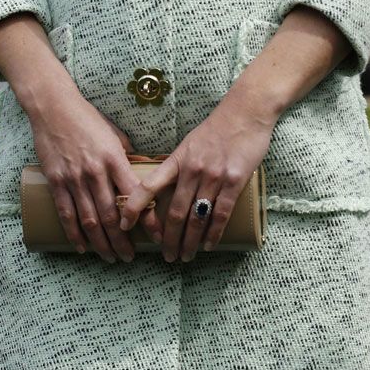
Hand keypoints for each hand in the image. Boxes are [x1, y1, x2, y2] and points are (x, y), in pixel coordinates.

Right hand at [27, 89, 162, 261]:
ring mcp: (74, 178)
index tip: (157, 236)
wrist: (53, 107)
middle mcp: (96, 172)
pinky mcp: (56, 181)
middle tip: (130, 257)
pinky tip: (82, 247)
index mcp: (115, 159)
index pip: (136, 195)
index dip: (147, 219)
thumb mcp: (114, 134)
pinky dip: (75, 234)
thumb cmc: (87, 118)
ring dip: (101, 243)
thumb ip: (125, 156)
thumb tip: (138, 174)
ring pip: (90, 220)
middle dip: (123, 241)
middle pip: (112, 215)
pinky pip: (66, 214)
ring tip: (110, 257)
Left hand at [118, 92, 275, 262]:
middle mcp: (192, 169)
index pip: (149, 186)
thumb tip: (167, 188)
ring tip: (186, 256)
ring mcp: (214, 176)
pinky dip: (213, 233)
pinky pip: (221, 214)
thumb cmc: (217, 128)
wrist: (245, 112)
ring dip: (190, 242)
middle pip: (175, 213)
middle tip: (167, 256)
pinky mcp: (235, 181)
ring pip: (197, 218)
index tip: (123, 224)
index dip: (134, 206)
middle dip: (169, 239)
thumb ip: (179, 165)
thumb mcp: (189, 143)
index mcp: (178, 159)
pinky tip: (208, 245)